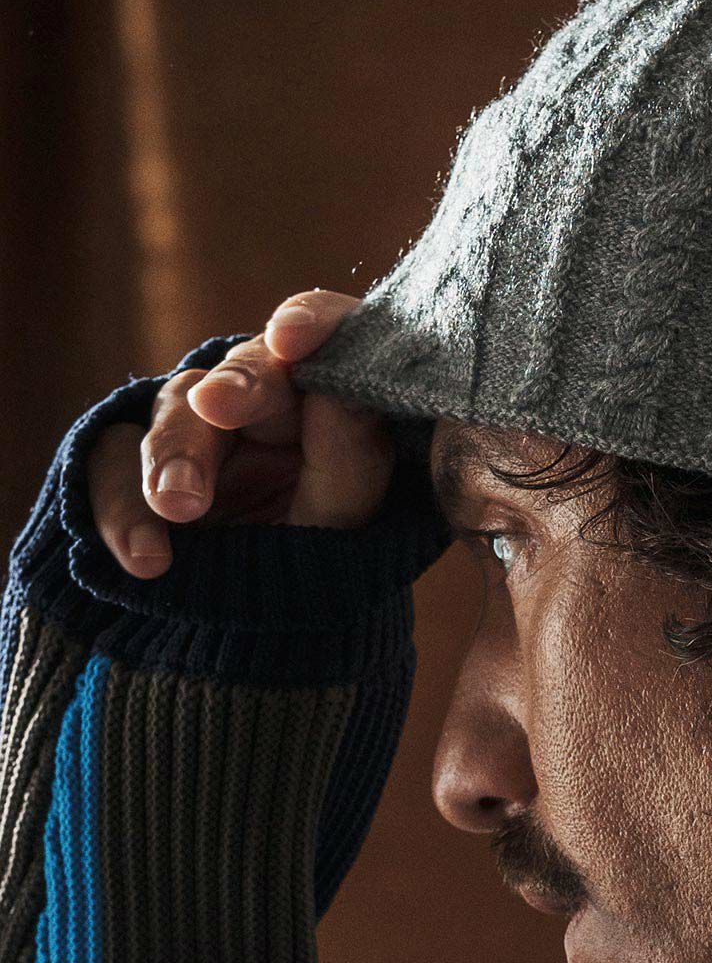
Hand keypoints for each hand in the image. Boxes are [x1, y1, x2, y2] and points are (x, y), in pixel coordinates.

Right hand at [87, 290, 395, 578]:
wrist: (246, 641)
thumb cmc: (312, 567)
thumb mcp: (343, 525)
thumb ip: (351, 462)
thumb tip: (344, 395)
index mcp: (324, 403)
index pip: (327, 339)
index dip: (312, 321)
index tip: (292, 336)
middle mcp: (261, 404)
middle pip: (245, 368)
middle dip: (230, 387)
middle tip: (216, 405)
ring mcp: (193, 431)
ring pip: (173, 406)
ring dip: (170, 454)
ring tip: (179, 509)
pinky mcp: (132, 465)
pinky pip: (109, 461)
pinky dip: (121, 507)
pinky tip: (146, 558)